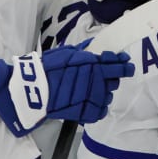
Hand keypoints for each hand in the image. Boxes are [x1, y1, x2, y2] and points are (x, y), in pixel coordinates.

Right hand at [0, 46, 133, 136]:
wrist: (32, 89)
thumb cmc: (48, 68)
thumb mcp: (67, 53)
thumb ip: (85, 50)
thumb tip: (95, 46)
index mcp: (93, 64)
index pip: (119, 65)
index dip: (124, 64)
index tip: (125, 63)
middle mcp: (96, 80)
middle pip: (115, 81)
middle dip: (111, 78)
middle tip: (102, 77)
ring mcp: (91, 97)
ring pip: (108, 96)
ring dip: (103, 92)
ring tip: (92, 91)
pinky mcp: (85, 112)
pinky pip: (100, 111)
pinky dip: (97, 107)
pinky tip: (91, 103)